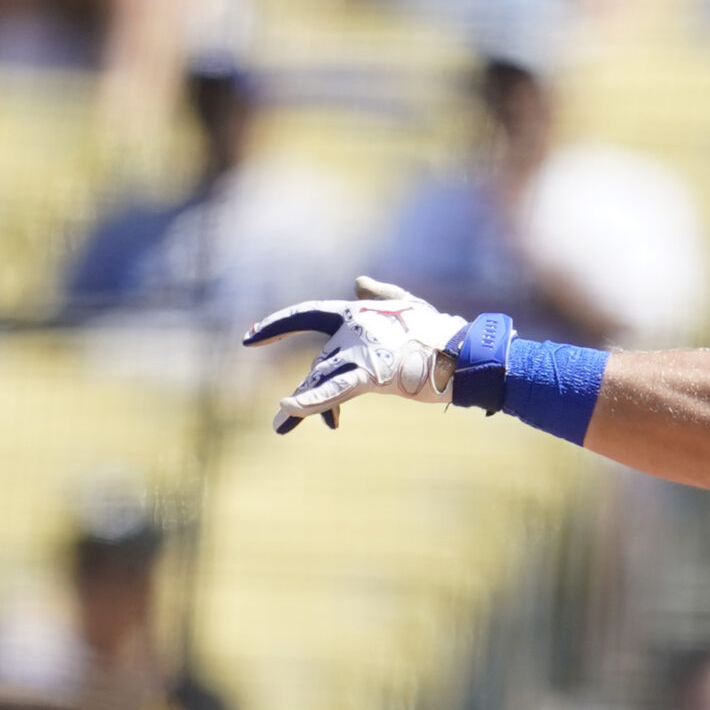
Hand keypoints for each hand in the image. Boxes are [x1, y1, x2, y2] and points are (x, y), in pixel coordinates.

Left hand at [240, 277, 468, 433]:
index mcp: (356, 311)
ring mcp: (360, 350)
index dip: (275, 326)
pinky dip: (310, 402)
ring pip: (322, 380)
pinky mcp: (371, 373)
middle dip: (312, 390)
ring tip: (280, 428)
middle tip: (287, 415)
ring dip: (301, 406)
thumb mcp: (408, 304)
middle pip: (319, 363)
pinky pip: (334, 390)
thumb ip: (379, 293)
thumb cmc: (437, 329)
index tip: (248, 337)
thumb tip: (357, 281)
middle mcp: (352, 327)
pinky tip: (286, 411)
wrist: (460, 352)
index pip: (307, 315)